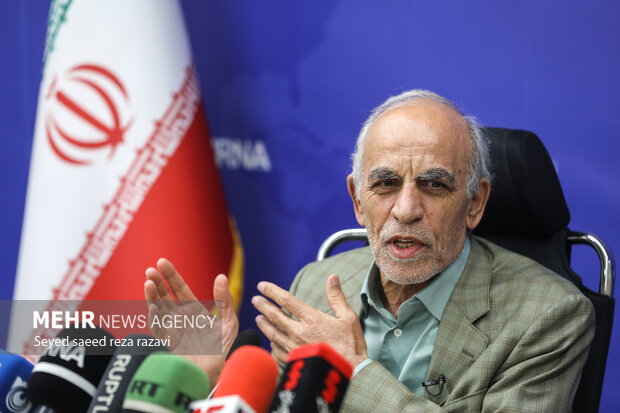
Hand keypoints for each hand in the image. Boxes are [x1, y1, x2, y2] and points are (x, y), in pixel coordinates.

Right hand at [144, 258, 238, 382]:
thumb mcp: (229, 323)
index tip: (161, 262)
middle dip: (158, 283)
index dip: (171, 276)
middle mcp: (180, 319)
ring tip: (149, 281)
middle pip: (166, 297)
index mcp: (194, 312)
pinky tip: (154, 306)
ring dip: (153, 296)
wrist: (216, 374)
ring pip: (159, 309)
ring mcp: (172, 331)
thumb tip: (221, 277)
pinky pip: (159, 329)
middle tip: (151, 269)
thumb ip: (225, 301)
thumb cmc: (222, 350)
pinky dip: (155, 317)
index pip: (180, 290)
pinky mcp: (168, 345)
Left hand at [252, 274, 367, 367]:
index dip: (272, 291)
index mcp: (312, 319)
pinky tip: (270, 341)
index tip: (262, 285)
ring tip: (258, 318)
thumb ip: (336, 297)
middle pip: (275, 316)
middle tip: (255, 299)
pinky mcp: (295, 361)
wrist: (352, 373)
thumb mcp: (348, 317)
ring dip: (264, 324)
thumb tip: (332, 277)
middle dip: (263, 306)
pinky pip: (277, 351)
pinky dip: (272, 344)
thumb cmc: (351, 345)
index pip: (286, 300)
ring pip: (273, 333)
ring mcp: (295, 348)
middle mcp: (299, 332)